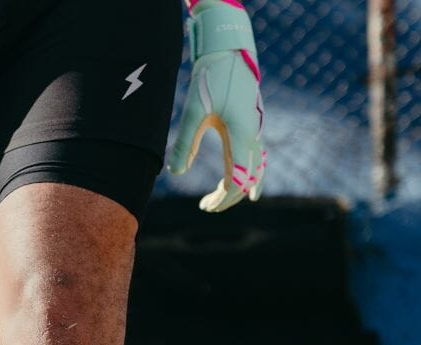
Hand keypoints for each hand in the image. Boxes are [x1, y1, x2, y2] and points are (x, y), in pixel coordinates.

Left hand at [169, 0, 265, 211]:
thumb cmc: (211, 79)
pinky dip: (251, 173)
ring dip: (239, 187)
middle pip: (247, 177)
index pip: (237, 178)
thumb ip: (184, 143)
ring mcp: (255, 129)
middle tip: (206, 207)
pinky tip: (243, 183)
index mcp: (241, 133)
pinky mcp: (252, 125)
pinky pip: (256, 156)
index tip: (206, 207)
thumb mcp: (193, 111)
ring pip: (255, 168)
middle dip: (228, 197)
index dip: (224, 198)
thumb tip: (175, 173)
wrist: (229, 52)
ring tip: (219, 200)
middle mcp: (253, 134)